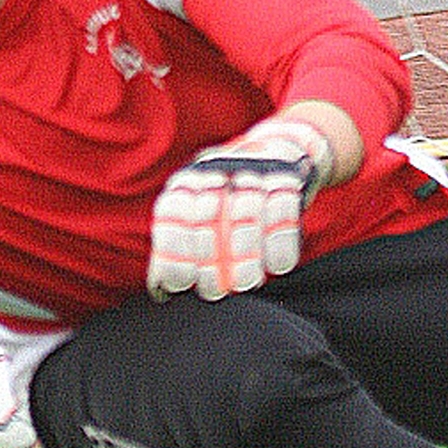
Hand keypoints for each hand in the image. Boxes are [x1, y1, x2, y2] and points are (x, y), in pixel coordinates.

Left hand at [147, 121, 333, 300]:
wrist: (274, 154)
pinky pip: (283, 209)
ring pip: (247, 212)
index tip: (180, 284)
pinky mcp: (285, 174)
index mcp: (185, 182)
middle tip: (215, 292)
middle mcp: (214, 169)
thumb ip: (178, 249)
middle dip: (209, 259)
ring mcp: (250, 168)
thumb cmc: (227, 204)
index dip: (173, 252)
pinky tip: (276, 268)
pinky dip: (280, 242)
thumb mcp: (195, 216)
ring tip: (245, 285)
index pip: (172, 214)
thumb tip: (161, 291)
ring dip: (246, 254)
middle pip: (208, 215)